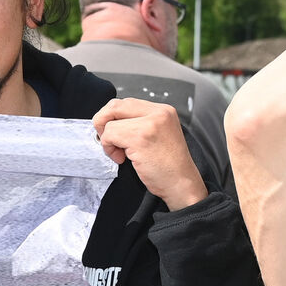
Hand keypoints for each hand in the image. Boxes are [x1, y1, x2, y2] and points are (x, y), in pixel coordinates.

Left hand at [92, 98, 206, 210]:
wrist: (181, 183)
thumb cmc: (168, 166)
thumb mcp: (157, 135)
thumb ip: (139, 123)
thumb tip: (112, 121)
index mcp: (163, 110)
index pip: (126, 102)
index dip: (113, 118)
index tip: (116, 135)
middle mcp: (158, 112)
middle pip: (114, 105)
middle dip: (104, 124)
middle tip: (109, 141)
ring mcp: (150, 124)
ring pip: (110, 122)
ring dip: (108, 140)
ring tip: (121, 154)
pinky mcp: (141, 137)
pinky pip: (110, 135)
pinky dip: (109, 149)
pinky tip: (122, 159)